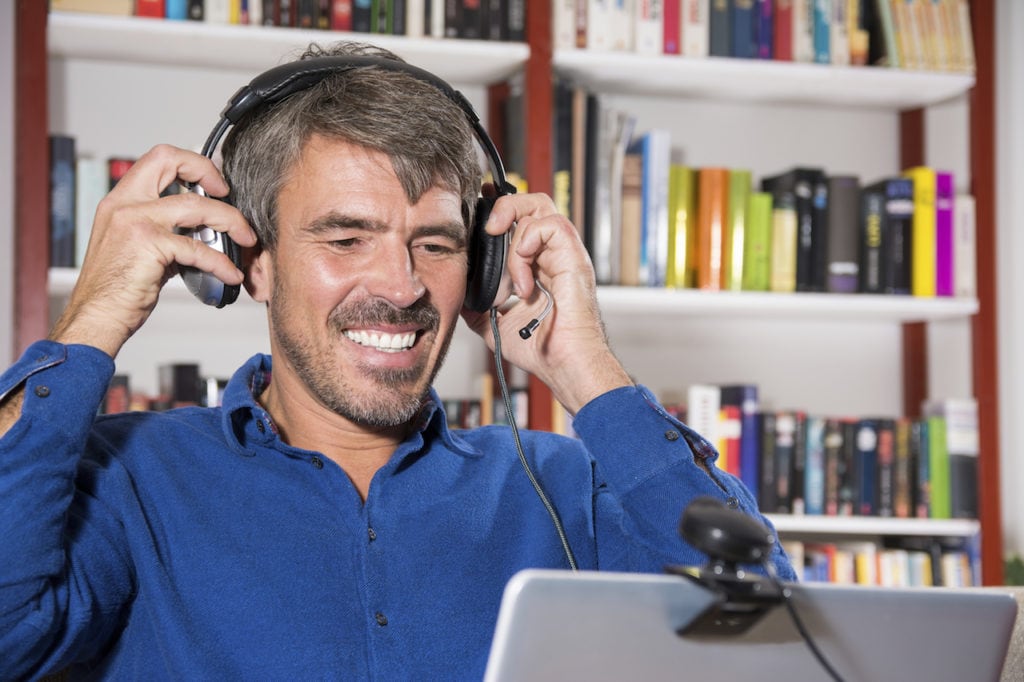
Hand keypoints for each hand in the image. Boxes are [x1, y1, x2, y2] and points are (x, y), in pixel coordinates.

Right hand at [49, 145, 256, 357]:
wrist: (97, 315)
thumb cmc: (116, 288)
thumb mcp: (136, 246)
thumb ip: (165, 230)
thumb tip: (202, 230)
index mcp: (121, 199)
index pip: (158, 158)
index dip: (191, 164)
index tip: (213, 184)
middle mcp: (125, 203)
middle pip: (170, 160)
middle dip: (208, 171)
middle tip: (228, 195)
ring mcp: (136, 221)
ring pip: (198, 206)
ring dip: (231, 222)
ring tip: (246, 239)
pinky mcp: (150, 245)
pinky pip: (199, 249)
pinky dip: (221, 263)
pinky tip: (230, 273)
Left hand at [461, 193, 631, 414]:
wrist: (563, 365)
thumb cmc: (543, 350)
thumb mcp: (496, 324)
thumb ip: (479, 306)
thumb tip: (459, 295)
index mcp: (539, 265)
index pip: (522, 220)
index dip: (500, 209)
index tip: (478, 208)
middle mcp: (552, 255)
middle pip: (533, 202)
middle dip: (505, 206)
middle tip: (489, 229)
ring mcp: (564, 254)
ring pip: (540, 207)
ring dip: (514, 235)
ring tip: (511, 273)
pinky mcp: (573, 257)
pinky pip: (550, 227)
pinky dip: (528, 248)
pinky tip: (524, 282)